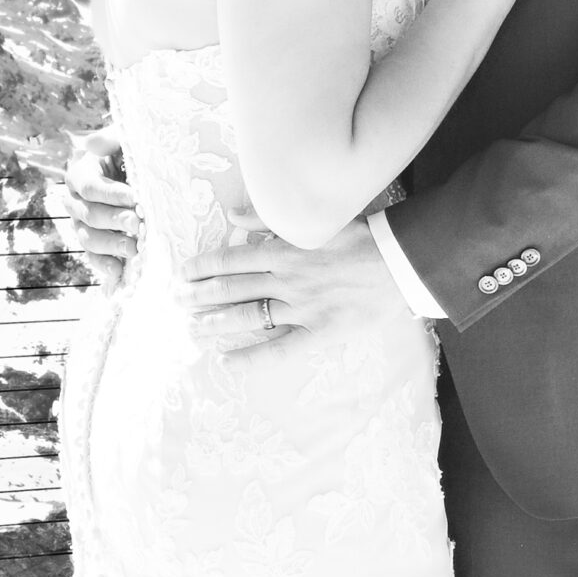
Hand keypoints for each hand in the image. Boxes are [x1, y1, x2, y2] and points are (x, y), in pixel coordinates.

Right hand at [62, 131, 136, 291]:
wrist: (142, 174)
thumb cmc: (132, 154)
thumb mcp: (125, 141)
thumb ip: (111, 138)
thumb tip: (90, 143)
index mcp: (79, 174)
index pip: (90, 187)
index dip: (112, 194)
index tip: (137, 198)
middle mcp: (75, 202)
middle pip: (90, 215)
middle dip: (116, 221)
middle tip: (141, 223)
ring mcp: (81, 225)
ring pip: (89, 239)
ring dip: (112, 245)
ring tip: (136, 248)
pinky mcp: (93, 245)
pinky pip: (92, 258)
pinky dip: (105, 266)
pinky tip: (120, 270)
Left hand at [179, 221, 396, 353]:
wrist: (401, 262)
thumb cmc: (361, 235)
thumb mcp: (313, 218)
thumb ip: (268, 215)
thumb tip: (231, 213)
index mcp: (283, 250)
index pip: (232, 258)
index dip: (204, 266)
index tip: (183, 272)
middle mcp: (286, 280)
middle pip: (233, 288)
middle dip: (200, 295)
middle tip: (176, 301)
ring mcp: (300, 308)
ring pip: (248, 316)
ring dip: (216, 323)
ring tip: (191, 328)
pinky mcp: (318, 332)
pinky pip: (279, 349)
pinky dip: (252, 358)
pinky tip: (226, 364)